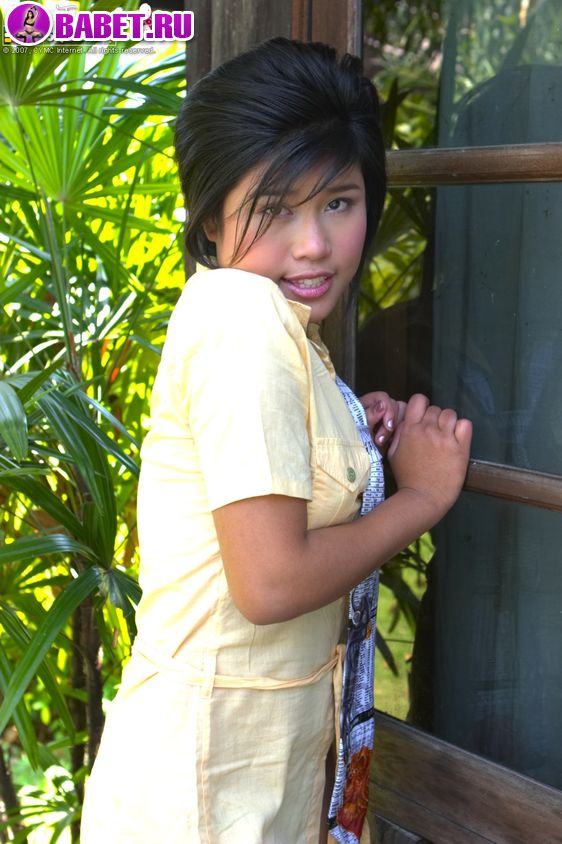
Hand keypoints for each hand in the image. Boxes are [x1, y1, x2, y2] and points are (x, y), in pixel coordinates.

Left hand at [359, 391, 406, 451]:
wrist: (358, 464)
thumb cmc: (354, 445)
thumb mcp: (359, 431)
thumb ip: (370, 416)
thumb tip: (382, 404)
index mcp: (365, 405)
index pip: (382, 398)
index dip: (388, 409)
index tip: (388, 426)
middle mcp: (377, 410)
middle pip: (394, 405)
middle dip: (392, 422)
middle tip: (382, 440)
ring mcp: (385, 419)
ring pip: (402, 414)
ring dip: (396, 428)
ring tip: (386, 443)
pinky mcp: (393, 430)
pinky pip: (404, 426)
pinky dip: (400, 434)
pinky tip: (391, 444)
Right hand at [387, 394, 471, 522]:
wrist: (423, 497)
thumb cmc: (406, 477)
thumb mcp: (393, 453)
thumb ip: (399, 434)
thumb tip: (405, 420)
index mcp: (409, 429)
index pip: (419, 399)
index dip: (422, 406)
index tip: (423, 418)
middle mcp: (427, 429)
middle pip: (436, 408)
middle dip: (435, 419)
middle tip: (435, 435)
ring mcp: (445, 437)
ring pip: (451, 414)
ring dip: (449, 423)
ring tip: (447, 438)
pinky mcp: (460, 447)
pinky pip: (465, 425)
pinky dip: (462, 430)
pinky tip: (457, 440)